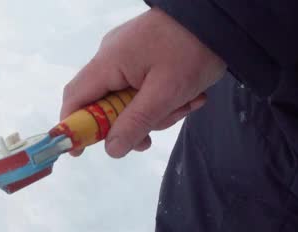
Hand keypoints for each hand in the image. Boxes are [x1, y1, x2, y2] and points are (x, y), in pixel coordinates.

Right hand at [63, 8, 226, 157]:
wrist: (222, 15)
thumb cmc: (193, 49)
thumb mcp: (166, 93)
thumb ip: (136, 123)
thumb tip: (112, 150)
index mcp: (108, 62)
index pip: (75, 99)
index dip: (75, 127)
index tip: (81, 150)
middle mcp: (111, 56)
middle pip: (103, 103)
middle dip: (128, 124)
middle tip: (150, 139)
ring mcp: (128, 53)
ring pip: (127, 97)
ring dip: (154, 112)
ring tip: (186, 104)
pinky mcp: (145, 52)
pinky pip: (142, 84)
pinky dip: (161, 96)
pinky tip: (188, 95)